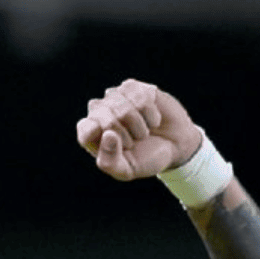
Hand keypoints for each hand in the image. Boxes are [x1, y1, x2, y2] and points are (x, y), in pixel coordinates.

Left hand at [76, 79, 201, 180]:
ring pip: (124, 106)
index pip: (86, 128)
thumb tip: (107, 134)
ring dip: (140, 124)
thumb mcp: (125, 170)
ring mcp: (115, 97)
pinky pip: (141, 96)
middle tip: (134, 142)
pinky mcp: (134, 88)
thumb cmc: (144, 159)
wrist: (174, 147)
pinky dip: (151, 113)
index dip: (107, 138)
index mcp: (89, 133)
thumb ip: (109, 161)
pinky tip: (152, 119)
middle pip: (107, 117)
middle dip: (127, 134)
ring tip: (143, 131)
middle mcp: (98, 112)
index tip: (123, 146)